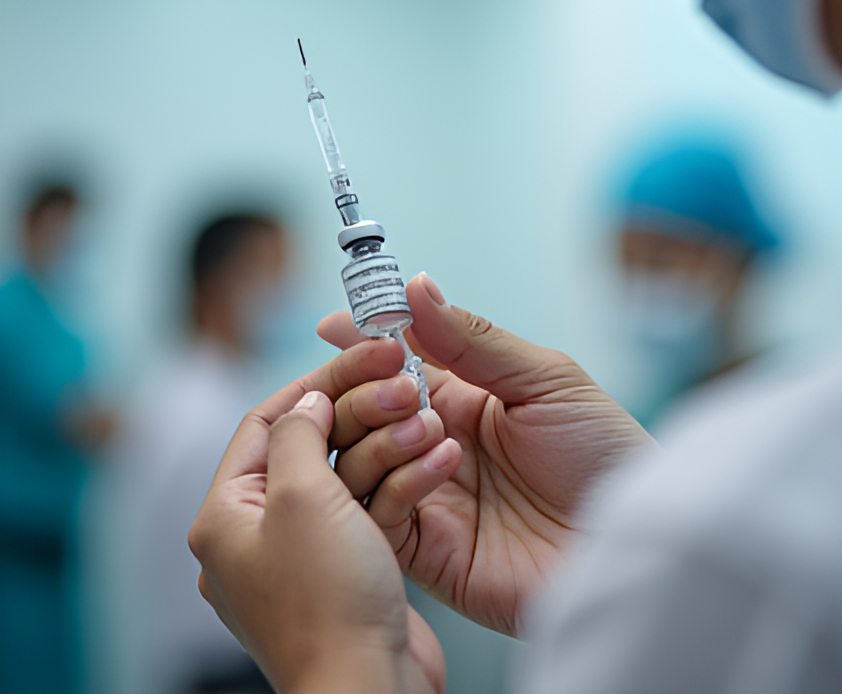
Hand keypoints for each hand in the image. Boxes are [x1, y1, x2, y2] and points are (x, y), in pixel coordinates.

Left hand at [189, 343, 461, 693]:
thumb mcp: (300, 498)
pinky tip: (439, 458)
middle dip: (362, 410)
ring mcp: (308, 552)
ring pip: (349, 473)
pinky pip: (373, 506)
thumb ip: (296, 435)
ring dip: (391, 442)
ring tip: (429, 418)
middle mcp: (261, 532)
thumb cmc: (324, 600)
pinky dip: (403, 481)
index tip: (362, 356)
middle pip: (312, 443)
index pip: (265, 421)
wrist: (370, 690)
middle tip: (406, 380)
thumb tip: (306, 403)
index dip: (315, 382)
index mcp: (227, 515)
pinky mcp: (350, 569)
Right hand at [318, 275, 651, 636]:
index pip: (392, 367)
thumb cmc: (603, 453)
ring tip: (428, 423)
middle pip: (363, 414)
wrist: (635, 541)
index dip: (361, 345)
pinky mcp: (427, 551)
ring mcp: (428, 498)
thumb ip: (474, 339)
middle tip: (391, 381)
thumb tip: (416, 287)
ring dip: (380, 434)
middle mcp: (435, 445)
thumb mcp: (546, 380)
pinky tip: (444, 463)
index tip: (334, 324)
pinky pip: (381, 513)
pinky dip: (397, 482)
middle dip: (364, 389)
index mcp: (463, 400)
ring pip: (357, 461)